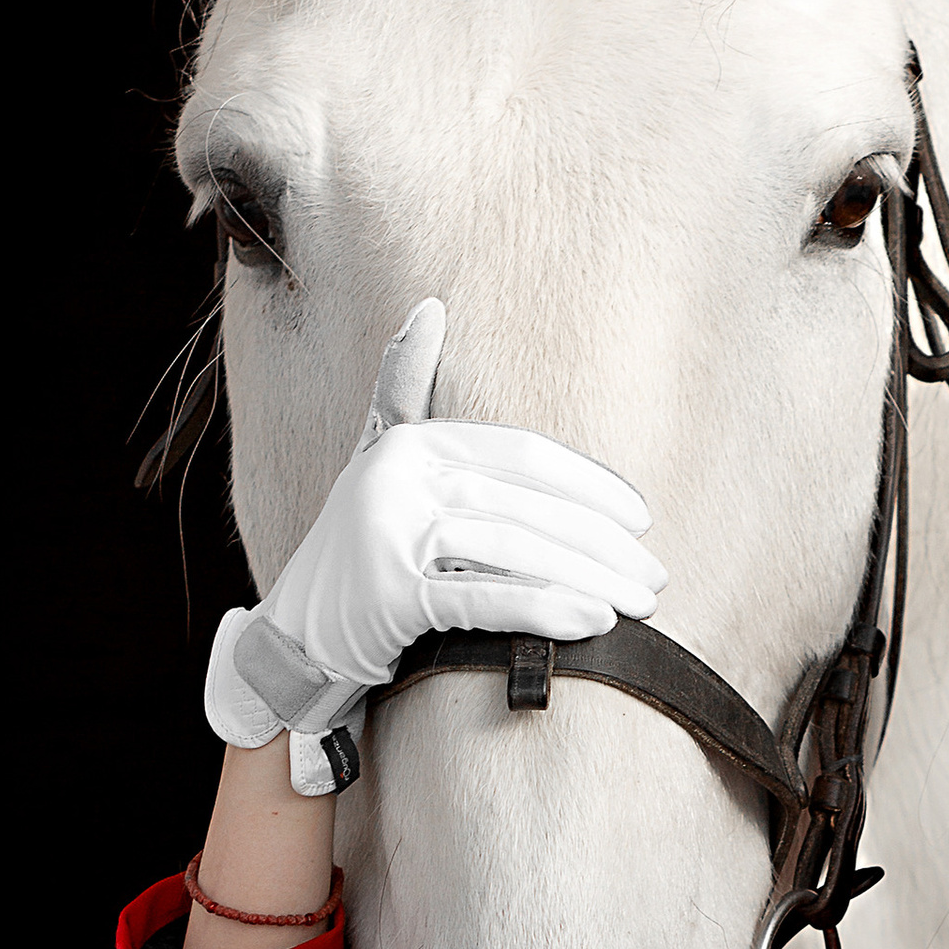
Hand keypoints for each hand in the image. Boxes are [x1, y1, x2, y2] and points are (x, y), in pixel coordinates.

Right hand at [204, 298, 666, 782]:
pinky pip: (485, 598)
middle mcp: (398, 477)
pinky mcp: (389, 596)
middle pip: (527, 504)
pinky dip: (544, 610)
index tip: (640, 519)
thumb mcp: (378, 463)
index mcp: (411, 442)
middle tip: (655, 577)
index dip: (589, 486)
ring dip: (589, 579)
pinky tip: (591, 623)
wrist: (293, 640)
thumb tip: (429, 309)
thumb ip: (405, 390)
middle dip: (602, 545)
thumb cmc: (355, 554)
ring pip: (515, 549)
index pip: (523, 454)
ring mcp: (390, 534)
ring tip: (637, 605)